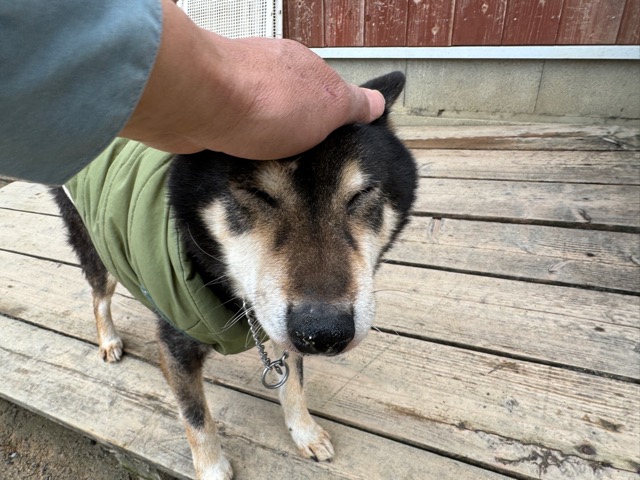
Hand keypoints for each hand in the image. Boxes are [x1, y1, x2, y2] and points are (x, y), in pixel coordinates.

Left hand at [120, 0, 384, 158]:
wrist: (199, 100)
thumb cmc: (269, 102)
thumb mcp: (330, 104)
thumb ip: (353, 104)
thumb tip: (380, 101)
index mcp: (304, 67)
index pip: (328, 97)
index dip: (333, 125)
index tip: (335, 153)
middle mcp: (270, 74)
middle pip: (294, 112)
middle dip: (300, 140)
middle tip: (306, 172)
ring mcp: (236, 90)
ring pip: (262, 126)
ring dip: (268, 148)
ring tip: (274, 178)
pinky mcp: (207, 109)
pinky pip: (232, 133)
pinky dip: (239, 149)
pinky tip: (242, 168)